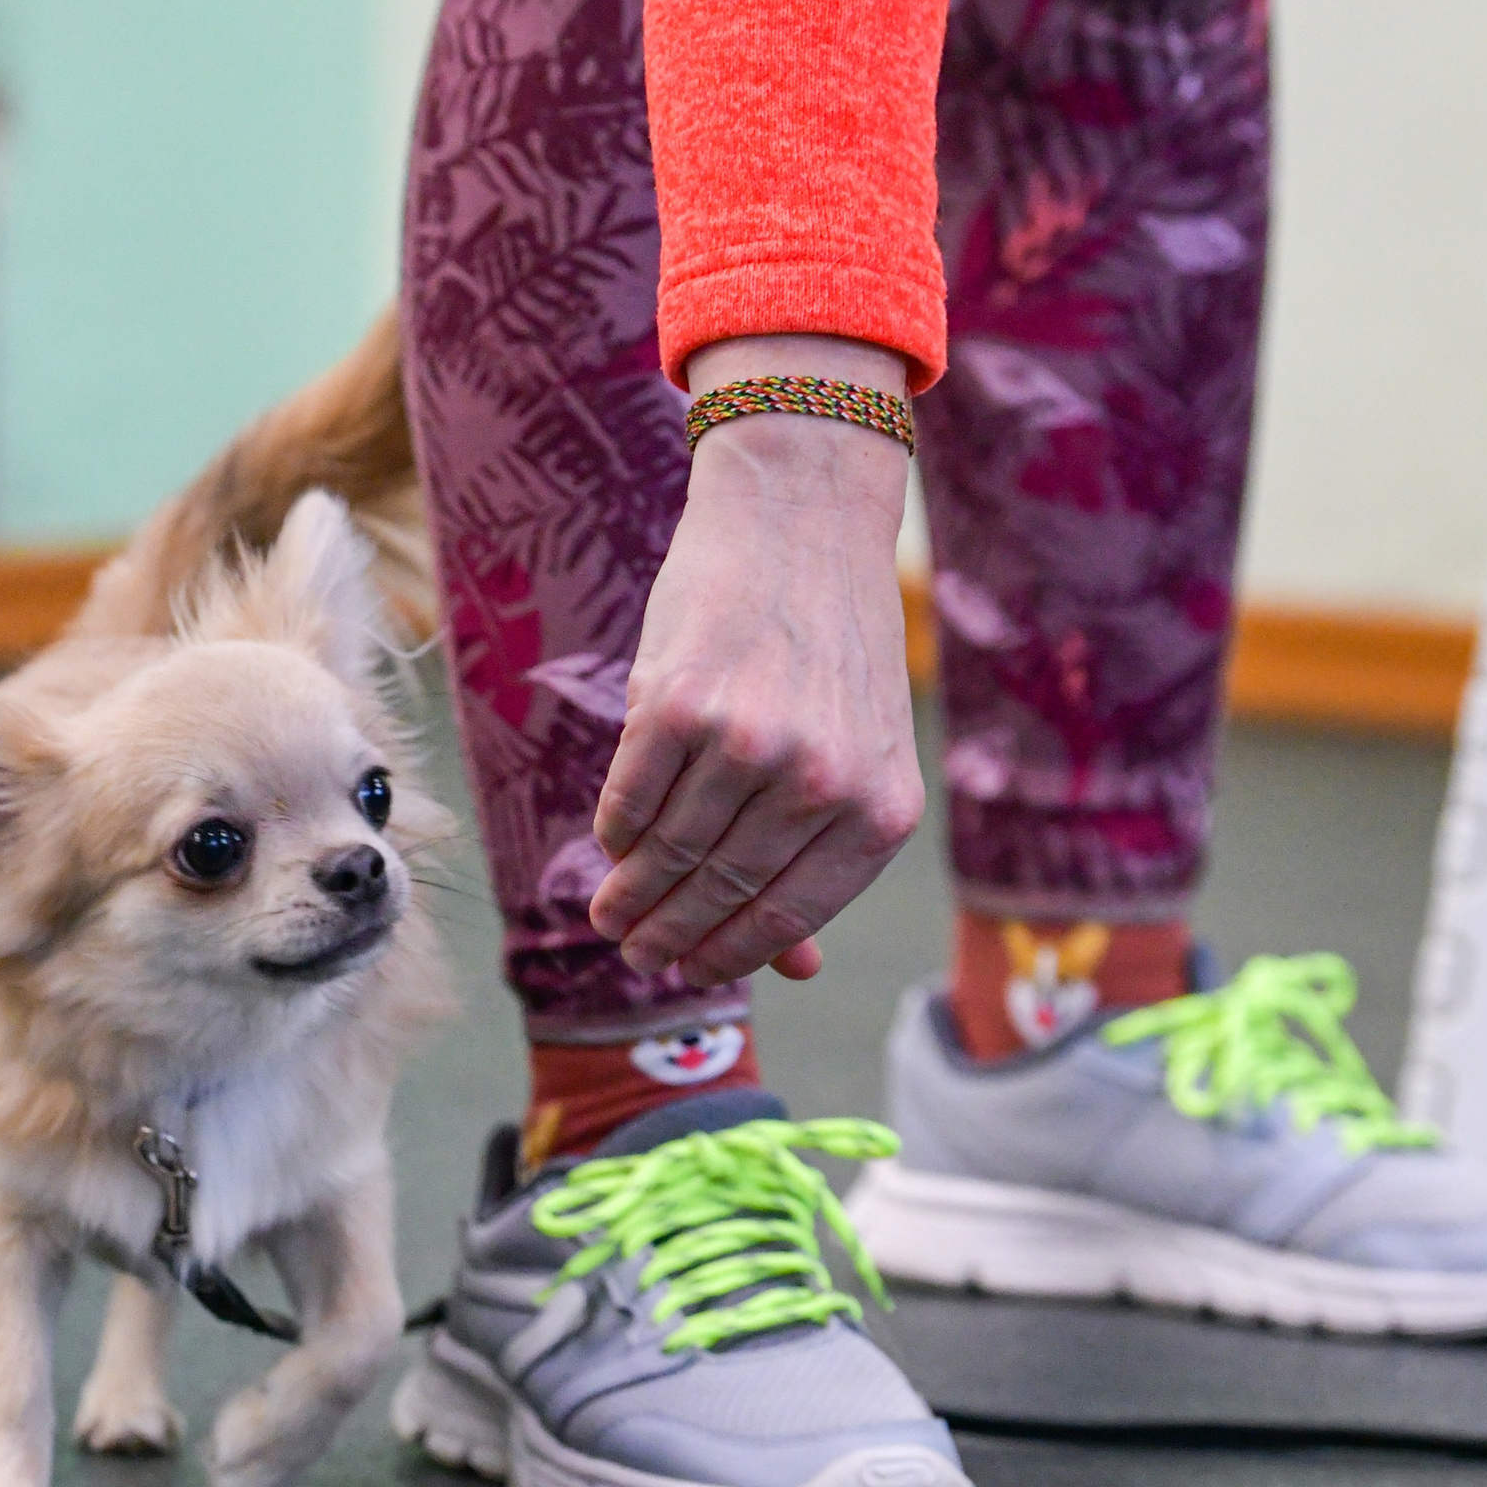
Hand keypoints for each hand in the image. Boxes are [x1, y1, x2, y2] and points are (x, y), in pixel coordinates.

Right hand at [589, 334, 924, 987]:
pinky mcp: (678, 706)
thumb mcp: (858, 754)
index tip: (689, 971)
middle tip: (634, 952)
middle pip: (720, 892)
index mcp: (879, 810)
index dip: (729, 956)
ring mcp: (748, 745)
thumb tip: (794, 969)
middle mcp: (820, 784)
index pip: (788, 918)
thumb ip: (822, 856)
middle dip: (669, 936)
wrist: (801, 514)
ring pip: (668, 855)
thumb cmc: (828, 645)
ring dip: (629, 897)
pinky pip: (630, 801)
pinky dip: (615, 834)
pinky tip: (610, 847)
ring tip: (608, 914)